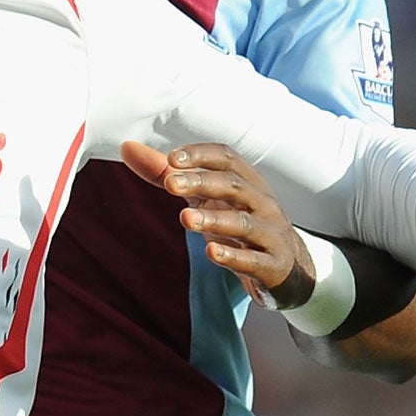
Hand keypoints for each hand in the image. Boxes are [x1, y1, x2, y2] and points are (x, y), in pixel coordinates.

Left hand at [122, 140, 314, 308]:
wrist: (288, 268)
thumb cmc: (239, 221)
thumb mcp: (206, 198)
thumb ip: (167, 174)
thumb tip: (127, 147)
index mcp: (246, 181)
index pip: (227, 158)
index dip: (201, 155)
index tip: (172, 158)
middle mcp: (261, 202)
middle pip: (233, 186)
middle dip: (202, 182)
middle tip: (170, 183)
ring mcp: (270, 234)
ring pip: (243, 222)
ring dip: (214, 220)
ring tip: (185, 219)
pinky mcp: (272, 265)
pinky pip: (254, 260)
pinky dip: (234, 256)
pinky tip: (211, 253)